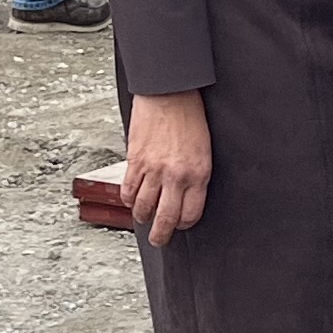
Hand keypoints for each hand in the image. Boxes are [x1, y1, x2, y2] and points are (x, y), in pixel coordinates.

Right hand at [123, 89, 211, 245]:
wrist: (169, 93)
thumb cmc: (189, 117)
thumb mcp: (203, 150)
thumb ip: (195, 175)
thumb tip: (184, 195)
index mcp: (198, 174)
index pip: (190, 214)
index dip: (184, 224)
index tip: (180, 224)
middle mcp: (176, 176)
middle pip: (166, 218)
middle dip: (161, 235)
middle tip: (158, 239)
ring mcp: (153, 169)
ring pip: (143, 207)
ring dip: (142, 217)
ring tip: (143, 218)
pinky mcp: (135, 161)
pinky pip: (128, 190)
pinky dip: (129, 199)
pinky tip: (132, 199)